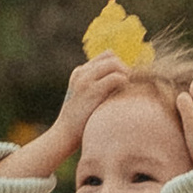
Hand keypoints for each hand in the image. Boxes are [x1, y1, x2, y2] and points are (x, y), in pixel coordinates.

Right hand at [0, 50, 135, 179]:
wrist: (64, 135)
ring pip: (115, 63)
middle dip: (123, 69)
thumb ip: (98, 89)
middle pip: (112, 57)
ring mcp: (85, 80)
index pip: (105, 56)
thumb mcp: (85, 100)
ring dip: (125, 75)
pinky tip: (123, 97)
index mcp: (79, 73)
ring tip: (127, 91)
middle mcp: (81, 72)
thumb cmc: (79, 123)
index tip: (123, 81)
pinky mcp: (92, 90)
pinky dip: (125, 84)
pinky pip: (117, 77)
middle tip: (128, 87)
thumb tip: (119, 86)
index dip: (118, 66)